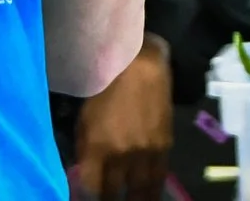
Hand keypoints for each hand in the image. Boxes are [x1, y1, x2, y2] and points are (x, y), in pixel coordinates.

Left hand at [71, 37, 173, 200]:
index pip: (91, 188)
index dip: (88, 196)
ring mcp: (146, 152)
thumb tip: (87, 175)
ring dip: (136, 199)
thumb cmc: (103, 84)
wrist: (139, 63)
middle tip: (109, 198)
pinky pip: (159, 176)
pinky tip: (148, 193)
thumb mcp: (84, 117)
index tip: (89, 196)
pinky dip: (152, 188)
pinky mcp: (165, 146)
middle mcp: (122, 155)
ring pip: (141, 191)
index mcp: (97, 146)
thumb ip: (85, 149)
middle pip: (114, 193)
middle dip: (110, 199)